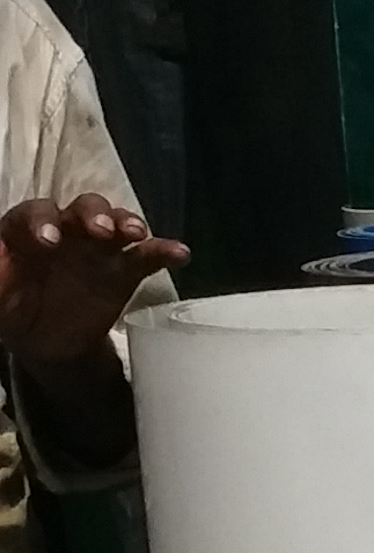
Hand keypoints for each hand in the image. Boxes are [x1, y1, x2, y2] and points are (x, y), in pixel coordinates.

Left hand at [0, 194, 182, 369]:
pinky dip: (164, 251)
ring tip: (135, 234)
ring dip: (127, 222)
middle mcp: (67, 232)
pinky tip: (178, 254)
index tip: (49, 241)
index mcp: (28, 231)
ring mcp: (99, 249)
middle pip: (82, 208)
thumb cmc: (14, 310)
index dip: (42, 221)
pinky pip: (148, 256)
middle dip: (93, 214)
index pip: (35, 213)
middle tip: (100, 230)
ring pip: (116, 222)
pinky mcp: (125, 271)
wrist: (47, 344)